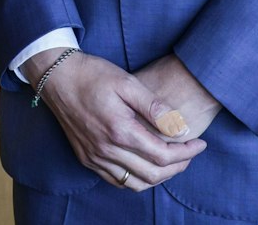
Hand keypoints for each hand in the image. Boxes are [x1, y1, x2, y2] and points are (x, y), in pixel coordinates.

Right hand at [26, 49, 205, 191]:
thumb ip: (155, 107)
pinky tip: (147, 166)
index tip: (200, 143)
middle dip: (178, 167)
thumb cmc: (93, 74)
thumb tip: (181, 128)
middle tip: (191, 153)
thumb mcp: (128, 82)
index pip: (163, 155)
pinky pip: (116, 181)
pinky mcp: (86, 159)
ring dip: (159, 177)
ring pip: (134, 183)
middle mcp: (106, 150)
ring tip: (174, 162)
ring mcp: (94, 157)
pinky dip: (136, 179)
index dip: (186, 153)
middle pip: (152, 174)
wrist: (57, 77)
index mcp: (119, 131)